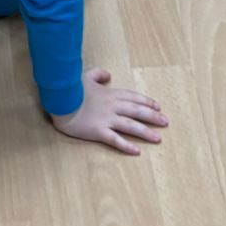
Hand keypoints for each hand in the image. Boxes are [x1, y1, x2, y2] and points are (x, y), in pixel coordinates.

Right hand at [49, 69, 167, 155]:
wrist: (60, 100)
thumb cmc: (72, 88)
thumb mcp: (86, 75)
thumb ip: (99, 73)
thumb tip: (108, 74)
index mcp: (110, 93)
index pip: (133, 97)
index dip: (146, 101)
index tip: (157, 107)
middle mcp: (112, 106)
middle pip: (137, 111)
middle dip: (152, 117)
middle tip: (165, 122)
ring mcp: (106, 119)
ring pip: (131, 125)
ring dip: (145, 132)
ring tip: (158, 138)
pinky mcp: (99, 131)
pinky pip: (115, 140)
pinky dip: (126, 146)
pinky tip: (136, 151)